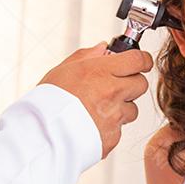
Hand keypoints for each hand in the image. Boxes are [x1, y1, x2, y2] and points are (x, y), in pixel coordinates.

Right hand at [40, 43, 152, 157]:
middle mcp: (112, 92)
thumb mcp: (63, 70)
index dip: (142, 60)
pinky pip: (119, 129)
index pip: (137, 60)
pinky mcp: (113, 136)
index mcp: (100, 71)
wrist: (42, 135)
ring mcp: (114, 115)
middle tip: (116, 86)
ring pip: (132, 109)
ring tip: (99, 110)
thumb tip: (103, 48)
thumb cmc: (48, 101)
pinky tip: (92, 125)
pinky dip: (110, 127)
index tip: (140, 63)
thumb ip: (86, 56)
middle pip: (141, 84)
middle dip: (132, 84)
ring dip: (122, 108)